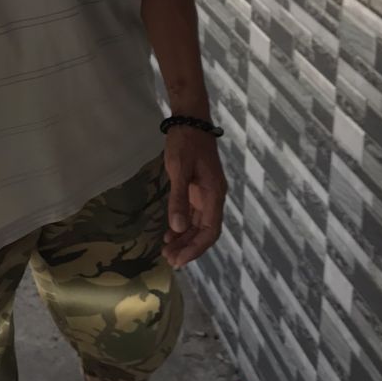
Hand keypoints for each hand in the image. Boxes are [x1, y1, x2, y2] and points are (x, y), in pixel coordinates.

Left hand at [163, 127, 225, 266]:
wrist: (190, 120)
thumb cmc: (185, 143)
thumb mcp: (179, 169)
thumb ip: (179, 199)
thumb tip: (178, 228)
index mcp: (214, 194)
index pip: (210, 231)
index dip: (196, 248)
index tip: (179, 260)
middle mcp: (214, 197)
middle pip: (205, 231)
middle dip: (188, 247)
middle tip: (168, 260)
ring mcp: (206, 194)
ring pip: (198, 225)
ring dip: (185, 239)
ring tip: (167, 251)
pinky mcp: (197, 189)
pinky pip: (193, 214)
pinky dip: (182, 226)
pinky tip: (170, 234)